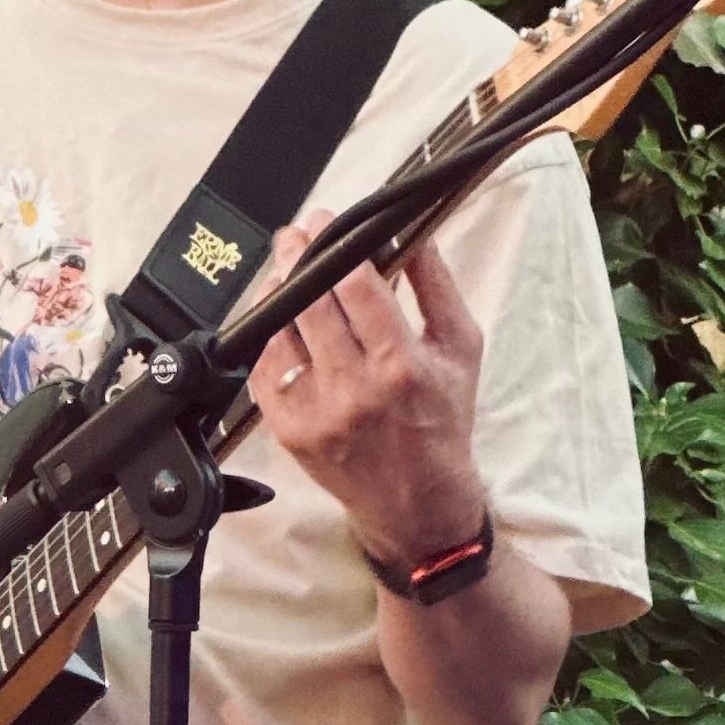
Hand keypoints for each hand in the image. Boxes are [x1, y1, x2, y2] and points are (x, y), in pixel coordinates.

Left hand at [251, 210, 487, 566]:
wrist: (418, 502)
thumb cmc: (442, 421)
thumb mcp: (460, 349)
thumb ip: (437, 285)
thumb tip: (413, 231)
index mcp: (402, 365)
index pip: (357, 287)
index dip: (336, 245)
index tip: (327, 222)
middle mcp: (356, 390)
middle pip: (310, 303)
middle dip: (297, 258)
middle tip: (295, 236)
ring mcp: (317, 413)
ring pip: (280, 332)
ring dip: (276, 292)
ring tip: (283, 272)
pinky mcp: (290, 431)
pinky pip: (265, 369)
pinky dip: (268, 337)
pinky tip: (277, 320)